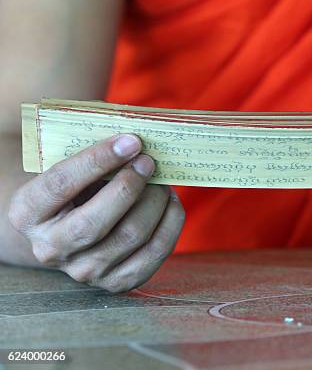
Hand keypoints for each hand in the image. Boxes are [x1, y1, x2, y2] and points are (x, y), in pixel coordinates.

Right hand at [8, 134, 184, 292]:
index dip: (98, 160)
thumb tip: (137, 143)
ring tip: (162, 181)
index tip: (131, 142)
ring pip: (130, 235)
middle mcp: (50, 248)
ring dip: (155, 201)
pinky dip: (170, 222)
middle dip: (130, 186)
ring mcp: (83, 271)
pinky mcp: (116, 282)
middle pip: (95, 221)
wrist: (71, 228)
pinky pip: (154, 252)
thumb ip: (94, 157)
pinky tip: (170, 202)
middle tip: (149, 162)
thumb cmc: (75, 187)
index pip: (61, 184)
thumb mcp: (69, 168)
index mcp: (27, 212)